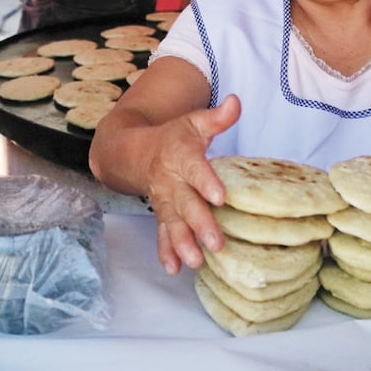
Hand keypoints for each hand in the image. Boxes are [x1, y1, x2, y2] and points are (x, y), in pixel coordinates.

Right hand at [147, 95, 240, 274]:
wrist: (135, 152)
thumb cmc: (174, 137)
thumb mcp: (194, 122)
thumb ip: (218, 116)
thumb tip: (236, 101)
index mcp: (181, 156)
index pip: (195, 169)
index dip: (207, 182)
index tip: (220, 197)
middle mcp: (171, 182)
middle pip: (186, 204)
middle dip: (200, 224)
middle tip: (216, 242)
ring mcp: (164, 201)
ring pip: (173, 224)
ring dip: (183, 244)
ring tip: (196, 261)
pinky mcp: (161, 215)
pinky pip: (161, 235)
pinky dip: (166, 252)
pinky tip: (174, 269)